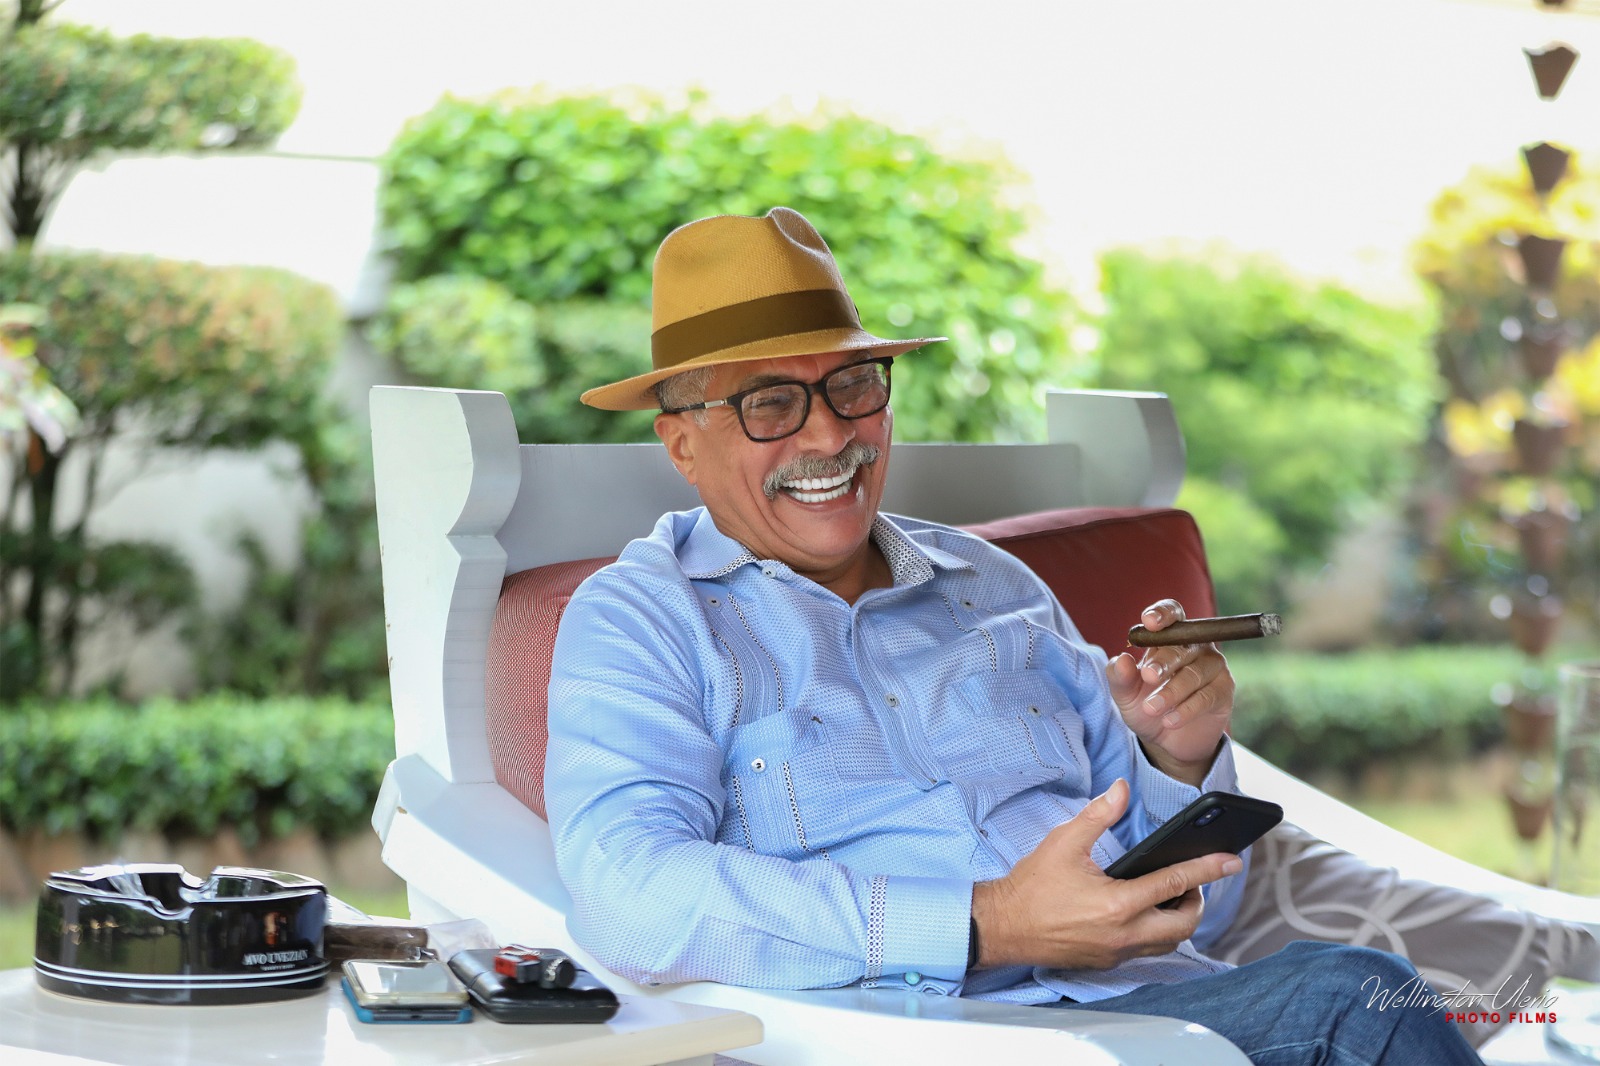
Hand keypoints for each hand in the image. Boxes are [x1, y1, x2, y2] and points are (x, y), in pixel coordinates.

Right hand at [970, 779, 1242, 969]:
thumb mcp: (1064, 842)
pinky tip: (1144, 914)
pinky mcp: (1106, 962)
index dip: (1207, 869)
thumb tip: (1121, 790)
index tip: (1232, 860)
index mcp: (1117, 903)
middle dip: (1197, 901)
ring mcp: (1116, 952)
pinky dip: (1156, 933)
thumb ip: (1099, 814)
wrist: (1002, 926)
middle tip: (1191, 882)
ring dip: (1178, 920)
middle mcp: (1123, 933)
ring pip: (1168, 943)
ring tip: (1170, 896)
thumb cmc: (1031, 885)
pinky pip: (1146, 951)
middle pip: (1184, 924)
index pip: (1175, 883)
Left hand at [1106, 599, 1234, 784]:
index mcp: (1169, 638)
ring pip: (1194, 674)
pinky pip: (1207, 696)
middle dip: (1163, 661)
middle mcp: (1194, 647)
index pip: (1173, 613)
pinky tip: (1169, 721)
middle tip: (1148, 677)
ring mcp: (1212, 667)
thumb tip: (1120, 659)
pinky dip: (1186, 710)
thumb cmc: (1145, 706)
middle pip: (1182, 646)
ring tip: (1151, 709)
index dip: (1163, 613)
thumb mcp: (1125, 695)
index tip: (1149, 622)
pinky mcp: (1223, 691)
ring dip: (1171, 692)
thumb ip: (1120, 677)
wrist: (1166, 741)